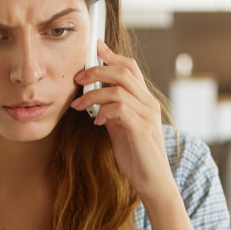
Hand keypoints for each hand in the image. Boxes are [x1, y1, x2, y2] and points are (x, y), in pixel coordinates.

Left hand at [71, 40, 176, 201]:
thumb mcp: (120, 128)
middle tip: (78, 79)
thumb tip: (94, 98)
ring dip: (93, 94)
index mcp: (145, 101)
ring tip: (79, 105)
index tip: (94, 48)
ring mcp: (148, 116)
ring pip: (118, 90)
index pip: (130, 68)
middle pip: (124, 71)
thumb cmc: (136, 156)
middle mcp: (149, 104)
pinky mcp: (141, 129)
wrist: (152, 182)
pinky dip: (103, 111)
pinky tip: (96, 121)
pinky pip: (119, 109)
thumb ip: (112, 111)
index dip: (112, 55)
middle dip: (97, 70)